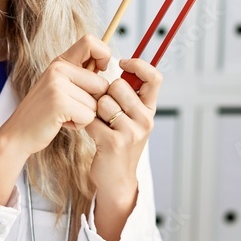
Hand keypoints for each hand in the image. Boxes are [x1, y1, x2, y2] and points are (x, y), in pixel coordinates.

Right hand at [0, 35, 110, 158]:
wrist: (18, 134)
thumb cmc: (45, 113)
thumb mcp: (60, 86)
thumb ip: (80, 76)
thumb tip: (108, 69)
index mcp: (60, 61)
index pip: (91, 42)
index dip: (104, 54)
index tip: (100, 71)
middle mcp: (58, 68)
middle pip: (102, 84)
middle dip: (94, 102)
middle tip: (72, 108)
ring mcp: (57, 85)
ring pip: (96, 103)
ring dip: (85, 115)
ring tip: (65, 115)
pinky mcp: (59, 103)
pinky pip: (89, 116)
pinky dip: (80, 125)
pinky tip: (63, 123)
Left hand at [84, 58, 161, 207]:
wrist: (116, 178)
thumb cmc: (118, 141)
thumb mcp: (130, 117)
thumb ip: (128, 94)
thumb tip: (117, 62)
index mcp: (149, 109)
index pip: (154, 77)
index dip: (138, 64)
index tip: (122, 62)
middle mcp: (145, 119)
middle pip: (118, 85)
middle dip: (104, 92)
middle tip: (103, 109)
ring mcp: (131, 132)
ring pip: (103, 101)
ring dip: (94, 109)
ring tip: (98, 122)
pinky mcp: (114, 142)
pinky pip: (91, 118)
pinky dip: (86, 123)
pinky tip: (90, 131)